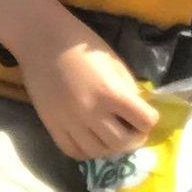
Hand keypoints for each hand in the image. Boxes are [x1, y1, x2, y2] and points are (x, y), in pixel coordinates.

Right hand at [18, 33, 157, 160]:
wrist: (42, 40)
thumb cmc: (82, 46)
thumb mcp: (115, 63)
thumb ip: (128, 89)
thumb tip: (137, 112)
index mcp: (111, 92)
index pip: (145, 121)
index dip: (150, 119)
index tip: (146, 115)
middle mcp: (92, 112)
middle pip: (123, 143)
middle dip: (135, 139)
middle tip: (133, 131)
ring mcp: (70, 122)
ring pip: (99, 152)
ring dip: (112, 148)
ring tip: (113, 137)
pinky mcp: (52, 125)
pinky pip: (73, 151)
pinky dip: (87, 151)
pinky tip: (92, 141)